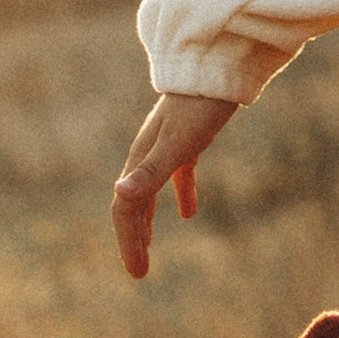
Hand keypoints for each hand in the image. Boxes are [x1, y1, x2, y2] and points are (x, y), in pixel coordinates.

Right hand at [112, 88, 238, 278]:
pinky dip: (180, 194)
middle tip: (138, 271)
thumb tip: (119, 195)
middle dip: (133, 237)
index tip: (138, 273)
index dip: (128, 242)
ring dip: (148, 219)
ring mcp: (168, 144)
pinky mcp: (189, 138)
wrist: (219, 64)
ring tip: (149, 246)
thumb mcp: (178, 143)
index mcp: (141, 159)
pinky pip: (178, 174)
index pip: (126, 208)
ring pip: (151, 190)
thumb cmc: (200, 104)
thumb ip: (151, 171)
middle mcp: (148, 152)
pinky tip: (188, 213)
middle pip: (134, 202)